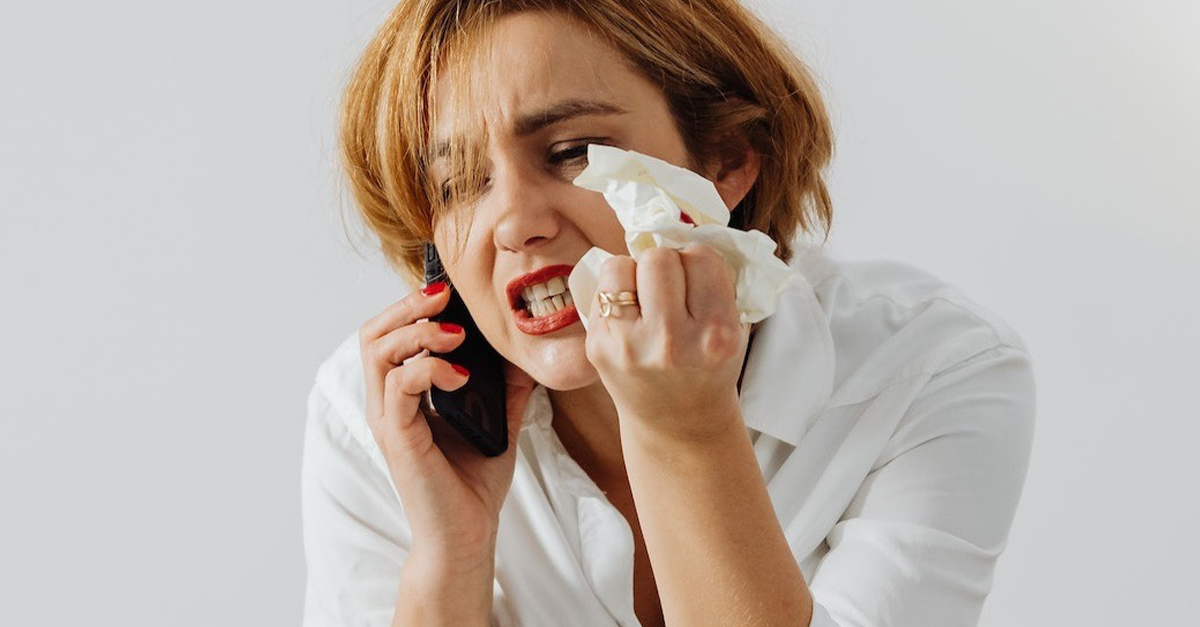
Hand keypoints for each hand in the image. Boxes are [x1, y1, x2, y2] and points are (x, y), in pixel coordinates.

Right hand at [359, 282, 536, 562]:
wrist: (468, 534)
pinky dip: (428, 369)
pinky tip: (460, 376)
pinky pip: (399, 386)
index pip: (391, 333)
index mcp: (404, 394)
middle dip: (407, 306)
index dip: (412, 306)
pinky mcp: (398, 437)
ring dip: (418, 332)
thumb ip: (505, 384)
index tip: (448, 291)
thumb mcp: (498, 419)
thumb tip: (524, 348)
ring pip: (378, 352)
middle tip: (443, 296)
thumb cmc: (474, 481)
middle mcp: (388, 402)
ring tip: (456, 336)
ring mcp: (388, 419)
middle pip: (374, 333)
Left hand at [584, 243, 749, 441]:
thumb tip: (686, 224)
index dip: (698, 262)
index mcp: (716, 334)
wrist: (678, 424)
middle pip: (659, 257)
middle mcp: (672, 342)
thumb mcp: (733, 328)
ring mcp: (629, 347)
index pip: (701, 257)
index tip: (697, 280)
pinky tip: (628, 315)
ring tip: (645, 296)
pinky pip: (600, 289)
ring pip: (621, 265)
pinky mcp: (598, 349)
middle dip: (665, 264)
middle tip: (670, 287)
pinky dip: (615, 293)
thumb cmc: (708, 366)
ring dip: (634, 273)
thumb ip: (717, 281)